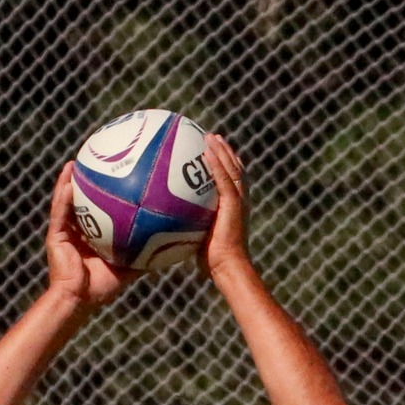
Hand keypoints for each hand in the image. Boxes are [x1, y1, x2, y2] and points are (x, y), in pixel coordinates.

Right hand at [45, 163, 135, 310]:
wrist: (80, 300)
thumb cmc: (101, 288)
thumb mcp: (127, 268)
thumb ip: (143, 256)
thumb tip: (167, 248)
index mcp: (89, 236)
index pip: (94, 210)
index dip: (98, 193)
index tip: (108, 175)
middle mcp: (75, 231)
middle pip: (77, 201)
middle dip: (82, 181)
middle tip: (90, 161)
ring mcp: (64, 233)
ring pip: (64, 202)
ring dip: (66, 182)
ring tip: (73, 163)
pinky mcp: (55, 237)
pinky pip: (59, 214)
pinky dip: (63, 199)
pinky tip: (68, 183)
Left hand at [201, 135, 253, 284]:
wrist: (228, 267)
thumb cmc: (212, 261)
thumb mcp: (198, 237)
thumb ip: (187, 224)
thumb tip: (165, 223)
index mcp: (234, 207)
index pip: (232, 180)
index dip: (225, 164)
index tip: (213, 151)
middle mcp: (239, 201)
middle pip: (234, 168)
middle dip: (224, 151)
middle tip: (211, 137)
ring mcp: (238, 201)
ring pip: (232, 168)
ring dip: (221, 151)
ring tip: (210, 137)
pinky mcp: (234, 204)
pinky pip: (225, 178)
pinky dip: (218, 163)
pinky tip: (208, 150)